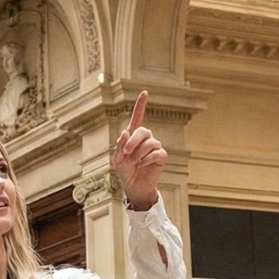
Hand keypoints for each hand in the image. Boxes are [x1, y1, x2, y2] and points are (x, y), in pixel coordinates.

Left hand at [113, 92, 166, 210]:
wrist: (134, 186)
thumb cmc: (125, 171)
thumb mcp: (117, 159)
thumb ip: (120, 145)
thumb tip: (125, 132)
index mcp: (133, 136)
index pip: (138, 117)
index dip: (141, 105)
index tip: (144, 92)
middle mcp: (145, 139)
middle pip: (144, 131)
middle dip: (133, 141)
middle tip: (126, 152)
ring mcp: (154, 147)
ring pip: (150, 143)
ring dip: (139, 153)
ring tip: (134, 162)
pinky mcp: (161, 157)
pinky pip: (156, 153)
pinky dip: (147, 159)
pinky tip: (142, 165)